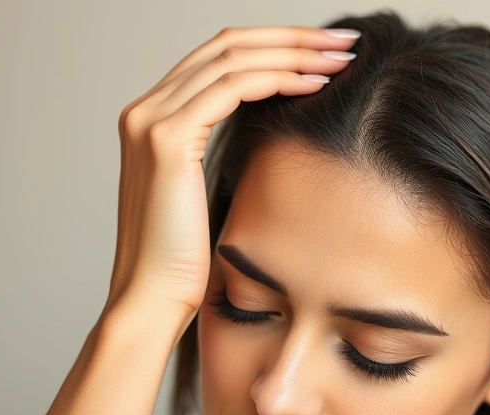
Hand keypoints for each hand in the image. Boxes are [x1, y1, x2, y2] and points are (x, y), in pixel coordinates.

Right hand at [105, 26, 358, 320]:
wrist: (152, 302)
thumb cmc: (186, 263)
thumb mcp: (208, 195)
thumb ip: (225, 155)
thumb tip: (277, 133)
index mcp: (154, 119)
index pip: (220, 58)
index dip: (276, 46)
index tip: (326, 52)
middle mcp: (145, 109)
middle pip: (227, 45)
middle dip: (292, 38)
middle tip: (344, 41)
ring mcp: (151, 121)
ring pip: (232, 58)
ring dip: (294, 51)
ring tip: (341, 57)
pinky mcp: (166, 140)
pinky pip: (232, 87)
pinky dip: (278, 77)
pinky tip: (316, 83)